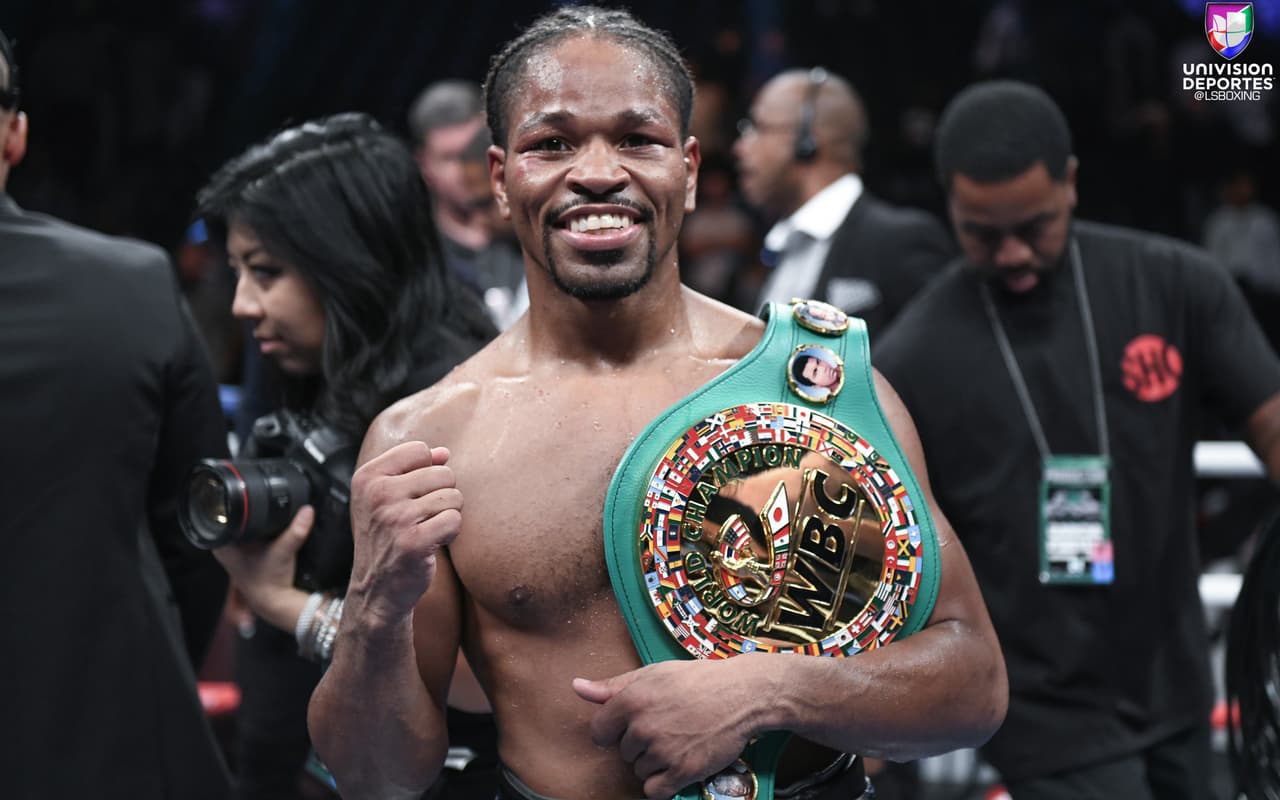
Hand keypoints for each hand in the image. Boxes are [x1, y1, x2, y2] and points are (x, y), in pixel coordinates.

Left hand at [214, 505, 313, 632]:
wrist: (275, 603)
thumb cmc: (270, 581)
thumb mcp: (284, 551)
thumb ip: (297, 530)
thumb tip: (307, 510)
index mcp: (223, 545)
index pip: (227, 516)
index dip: (241, 508)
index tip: (254, 504)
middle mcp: (224, 549)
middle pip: (236, 521)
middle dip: (251, 516)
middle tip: (266, 513)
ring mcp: (233, 554)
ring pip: (243, 530)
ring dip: (255, 526)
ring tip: (268, 525)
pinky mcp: (244, 558)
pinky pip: (249, 539)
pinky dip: (259, 536)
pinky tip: (270, 535)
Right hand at [346, 441, 461, 626]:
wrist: (376, 588)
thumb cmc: (387, 537)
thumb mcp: (387, 498)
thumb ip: (414, 469)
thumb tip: (443, 452)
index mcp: (368, 477)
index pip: (419, 451)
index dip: (427, 471)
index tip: (412, 494)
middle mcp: (378, 494)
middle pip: (442, 473)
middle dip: (443, 495)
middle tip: (423, 517)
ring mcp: (395, 518)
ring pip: (453, 497)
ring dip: (448, 515)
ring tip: (427, 529)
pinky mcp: (413, 542)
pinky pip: (455, 520)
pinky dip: (451, 532)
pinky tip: (433, 542)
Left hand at [573, 660, 756, 798]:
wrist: (741, 694)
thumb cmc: (697, 680)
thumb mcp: (652, 674)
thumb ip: (611, 686)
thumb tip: (577, 687)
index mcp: (631, 700)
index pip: (599, 732)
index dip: (613, 732)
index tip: (630, 728)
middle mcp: (643, 727)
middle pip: (623, 753)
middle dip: (640, 744)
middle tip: (667, 727)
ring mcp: (663, 751)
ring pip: (639, 771)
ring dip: (654, 763)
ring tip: (677, 741)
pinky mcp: (682, 771)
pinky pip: (654, 791)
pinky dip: (663, 783)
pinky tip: (677, 765)